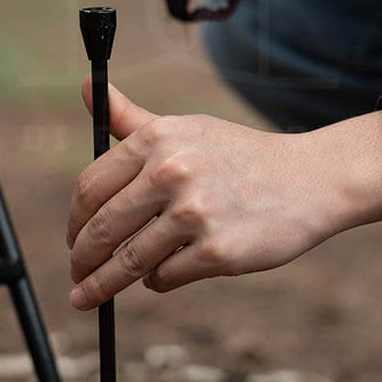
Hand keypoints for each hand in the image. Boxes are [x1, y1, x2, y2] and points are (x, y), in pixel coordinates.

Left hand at [66, 82, 381, 309]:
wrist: (308, 180)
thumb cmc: (238, 155)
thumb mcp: (186, 128)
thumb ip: (132, 117)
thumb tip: (87, 88)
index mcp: (158, 139)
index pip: (91, 187)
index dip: (74, 220)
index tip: (74, 238)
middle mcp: (172, 171)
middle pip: (101, 229)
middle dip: (81, 260)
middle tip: (76, 275)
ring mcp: (194, 213)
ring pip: (128, 262)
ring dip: (104, 283)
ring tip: (91, 293)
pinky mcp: (216, 251)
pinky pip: (163, 278)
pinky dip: (154, 282)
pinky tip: (157, 278)